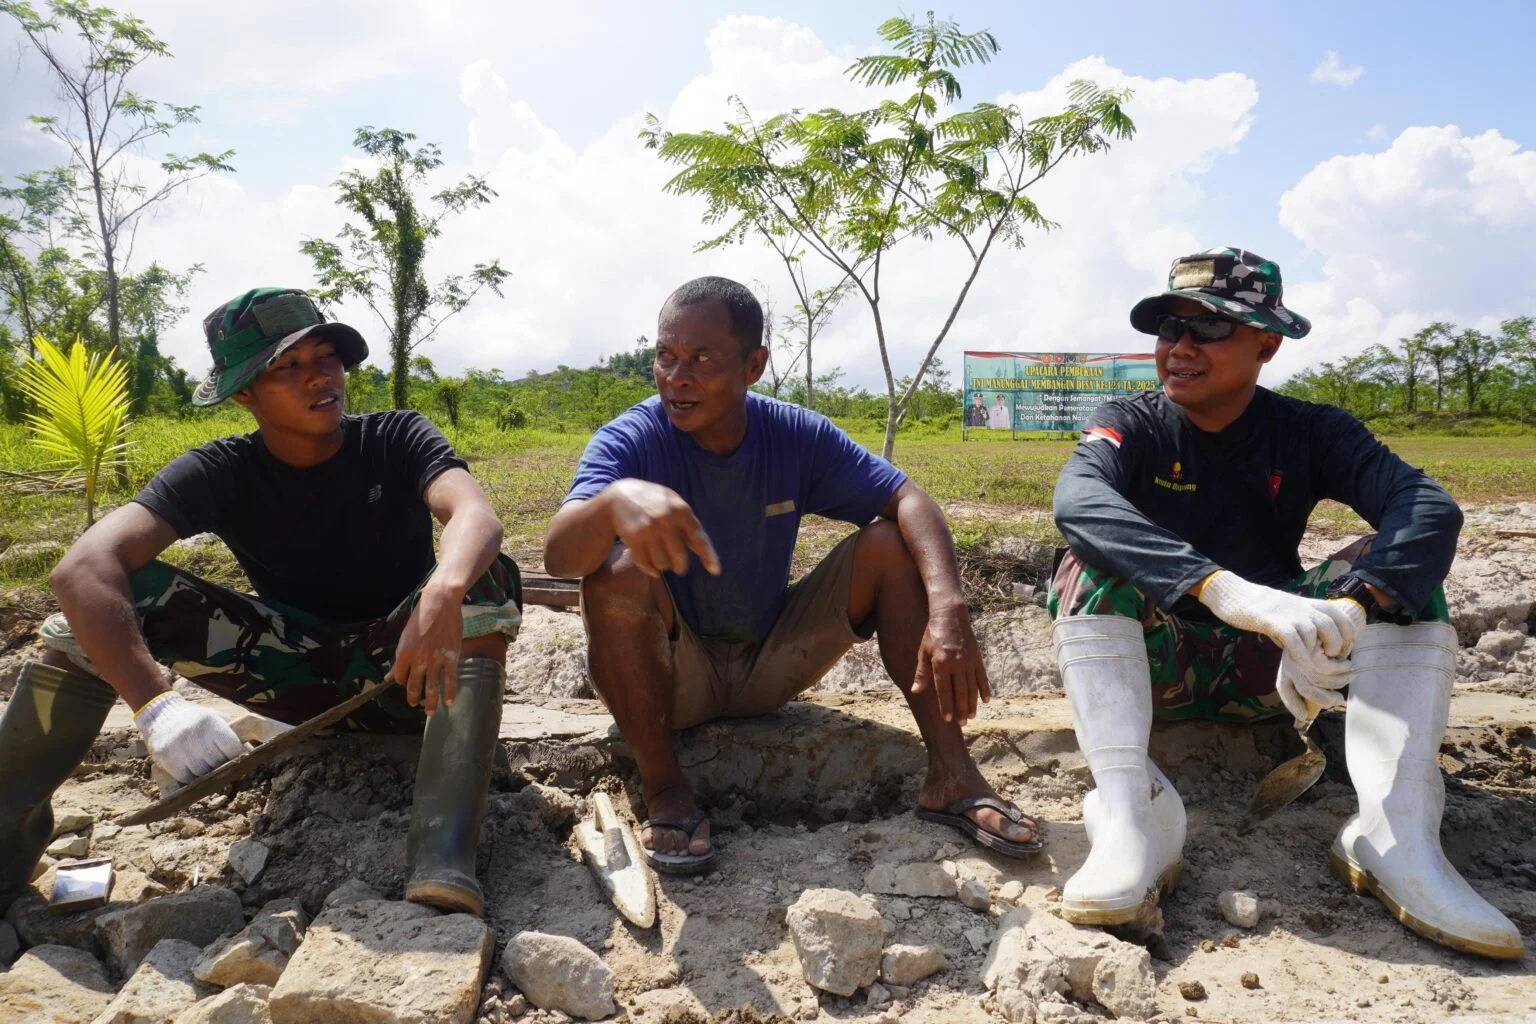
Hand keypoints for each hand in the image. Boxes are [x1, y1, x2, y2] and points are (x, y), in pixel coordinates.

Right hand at [134, 692, 245, 784]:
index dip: (236, 756)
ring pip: (202, 773)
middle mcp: (195, 734)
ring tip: (203, 763)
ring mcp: (179, 746)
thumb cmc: (196, 719)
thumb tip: (249, 753)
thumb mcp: (216, 718)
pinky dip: (190, 777)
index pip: (232, 748)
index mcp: (211, 723)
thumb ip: (232, 733)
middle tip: (219, 763)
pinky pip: (185, 778)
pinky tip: (190, 767)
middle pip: (217, 763)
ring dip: (205, 773)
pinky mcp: (166, 757)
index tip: (237, 759)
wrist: (161, 714)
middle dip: (221, 765)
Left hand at [388, 584, 464, 713]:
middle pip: (414, 686)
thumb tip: (388, 675)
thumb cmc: (421, 617)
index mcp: (403, 654)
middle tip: (415, 705)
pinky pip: (450, 679)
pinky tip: (449, 701)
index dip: (402, 683)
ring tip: (431, 712)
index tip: (407, 684)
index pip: (400, 678)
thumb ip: (399, 658)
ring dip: (431, 703)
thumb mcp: (406, 637)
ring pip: (432, 687)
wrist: (440, 603)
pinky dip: (450, 692)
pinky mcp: (451, 657)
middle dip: (414, 699)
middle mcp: (418, 660)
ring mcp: (435, 660)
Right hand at [605, 480, 720, 577]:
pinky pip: (645, 564)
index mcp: (681, 510)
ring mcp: (649, 530)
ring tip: (660, 557)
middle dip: (680, 567)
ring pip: (662, 563)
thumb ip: (688, 525)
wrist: (621, 496)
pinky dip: (649, 569)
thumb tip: (703, 552)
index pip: (698, 537)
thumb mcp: (674, 504)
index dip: (708, 556)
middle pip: (679, 558)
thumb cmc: (654, 502)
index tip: (716, 571)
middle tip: (679, 567)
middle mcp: (666, 520)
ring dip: (663, 566)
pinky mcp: (634, 539)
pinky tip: (651, 566)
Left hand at [913, 603, 989, 724]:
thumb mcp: (923, 652)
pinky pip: (982, 677)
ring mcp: (969, 661)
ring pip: (972, 687)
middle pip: (960, 692)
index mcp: (941, 663)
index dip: (946, 706)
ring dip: (972, 704)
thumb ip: (921, 673)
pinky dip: (984, 689)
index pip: (944, 691)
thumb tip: (916, 691)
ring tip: (972, 716)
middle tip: (962, 723)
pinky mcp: (977, 657)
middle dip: (961, 710)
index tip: (947, 719)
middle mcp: (957, 664)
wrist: (950, 615)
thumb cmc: (932, 634)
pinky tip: (985, 701)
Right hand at [1198, 571, 1364, 662]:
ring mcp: (1291, 615)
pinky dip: (1300, 654)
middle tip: (1330, 660)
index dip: (1347, 636)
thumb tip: (1321, 645)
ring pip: (1315, 633)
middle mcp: (1305, 608)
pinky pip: (1294, 640)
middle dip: (1335, 647)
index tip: (1342, 650)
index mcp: (1312, 604)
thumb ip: (1308, 624)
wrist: (1240, 596)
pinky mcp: (1275, 623)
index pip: (1341, 617)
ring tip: (1315, 664)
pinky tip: (1300, 663)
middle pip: (1333, 627)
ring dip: (1318, 652)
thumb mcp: (1293, 612)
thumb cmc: (1267, 609)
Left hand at [1275, 648, 1350, 720]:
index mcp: (1287, 669)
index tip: (1304, 716)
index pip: (1286, 689)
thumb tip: (1314, 710)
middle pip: (1307, 689)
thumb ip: (1314, 681)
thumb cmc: (1320, 643)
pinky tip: (1344, 658)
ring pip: (1317, 678)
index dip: (1293, 704)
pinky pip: (1325, 665)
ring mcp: (1298, 653)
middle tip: (1341, 699)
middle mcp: (1289, 662)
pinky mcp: (1308, 644)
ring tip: (1349, 672)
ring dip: (1338, 680)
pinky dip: (1338, 665)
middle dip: (1326, 700)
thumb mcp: (1313, 662)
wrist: (1317, 612)